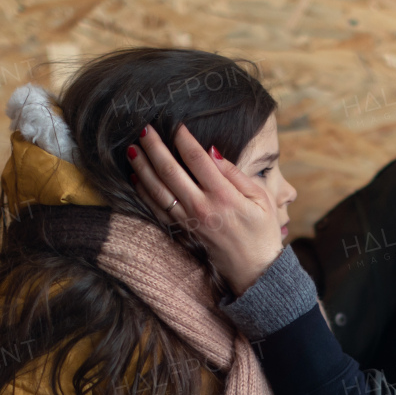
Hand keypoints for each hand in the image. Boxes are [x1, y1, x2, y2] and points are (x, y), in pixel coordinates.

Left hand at [127, 124, 282, 294]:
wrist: (255, 270)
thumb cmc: (263, 231)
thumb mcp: (262, 198)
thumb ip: (235, 174)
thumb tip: (211, 151)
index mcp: (224, 196)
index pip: (197, 159)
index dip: (183, 139)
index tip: (176, 124)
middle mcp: (201, 207)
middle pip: (170, 171)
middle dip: (155, 148)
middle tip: (144, 129)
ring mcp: (189, 220)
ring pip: (158, 189)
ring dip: (143, 167)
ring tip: (133, 148)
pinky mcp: (183, 231)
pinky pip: (157, 208)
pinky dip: (143, 191)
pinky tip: (136, 177)